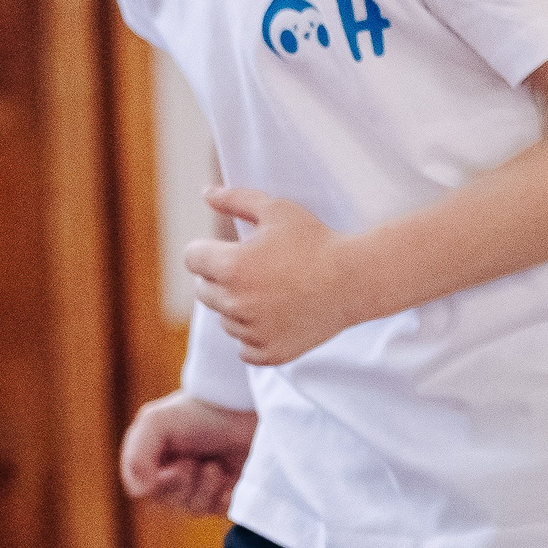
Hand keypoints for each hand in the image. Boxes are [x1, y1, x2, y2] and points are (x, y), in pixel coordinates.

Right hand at [118, 392, 256, 515]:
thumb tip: (143, 492)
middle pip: (168, 504)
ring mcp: (199, 488)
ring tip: (215, 465)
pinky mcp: (225, 496)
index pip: (142, 490)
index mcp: (149, 460)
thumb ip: (137, 458)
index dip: (159, 483)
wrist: (243, 409)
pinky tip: (228, 478)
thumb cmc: (197, 413)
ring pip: (193, 510)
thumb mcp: (155, 423)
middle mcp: (171, 477)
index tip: (177, 465)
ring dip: (206, 486)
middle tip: (195, 460)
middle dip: (184, 483)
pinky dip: (225, 497)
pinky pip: (220, 512)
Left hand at [183, 188, 363, 365]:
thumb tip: (206, 193)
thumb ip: (236, 200)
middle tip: (254, 270)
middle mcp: (237, 303)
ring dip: (238, 307)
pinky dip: (254, 336)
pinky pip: (244, 348)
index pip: (192, 258)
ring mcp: (253, 332)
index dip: (208, 250)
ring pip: (225, 320)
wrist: (355, 279)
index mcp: (232, 266)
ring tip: (271, 292)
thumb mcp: (276, 210)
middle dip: (220, 278)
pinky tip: (275, 317)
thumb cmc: (316, 240)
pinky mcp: (270, 353)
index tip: (229, 250)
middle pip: (203, 291)